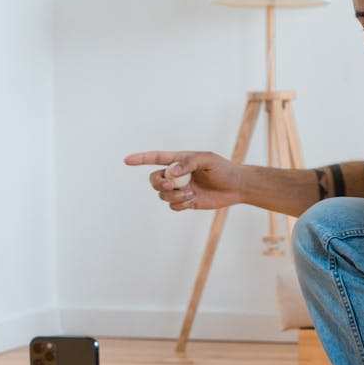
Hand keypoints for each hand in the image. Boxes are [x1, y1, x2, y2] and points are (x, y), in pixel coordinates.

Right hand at [124, 150, 242, 210]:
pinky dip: (179, 204)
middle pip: (154, 180)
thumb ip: (189, 163)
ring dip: (172, 195)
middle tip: (172, 186)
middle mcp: (177, 175)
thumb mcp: (208, 160)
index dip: (140, 159)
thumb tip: (172, 172)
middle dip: (159, 184)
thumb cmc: (223, 169)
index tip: (126, 160)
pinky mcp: (187, 201)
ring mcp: (181, 189)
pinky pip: (172, 205)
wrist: (237, 187)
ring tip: (189, 194)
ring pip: (162, 195)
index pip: (156, 158)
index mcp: (180, 160)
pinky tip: (192, 201)